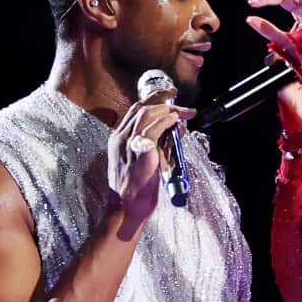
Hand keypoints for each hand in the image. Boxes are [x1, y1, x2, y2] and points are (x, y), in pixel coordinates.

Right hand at [106, 91, 195, 222]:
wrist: (127, 208)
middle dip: (159, 97)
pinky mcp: (140, 153)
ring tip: (182, 110)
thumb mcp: (143, 160)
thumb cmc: (136, 188)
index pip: (134, 111)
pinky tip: (175, 120)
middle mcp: (121, 138)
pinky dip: (165, 122)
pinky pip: (152, 130)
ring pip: (146, 115)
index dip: (151, 99)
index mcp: (119, 139)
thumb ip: (156, 144)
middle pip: (140, 108)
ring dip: (167, 109)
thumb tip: (176, 129)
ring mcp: (128, 145)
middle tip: (175, 93)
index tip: (166, 95)